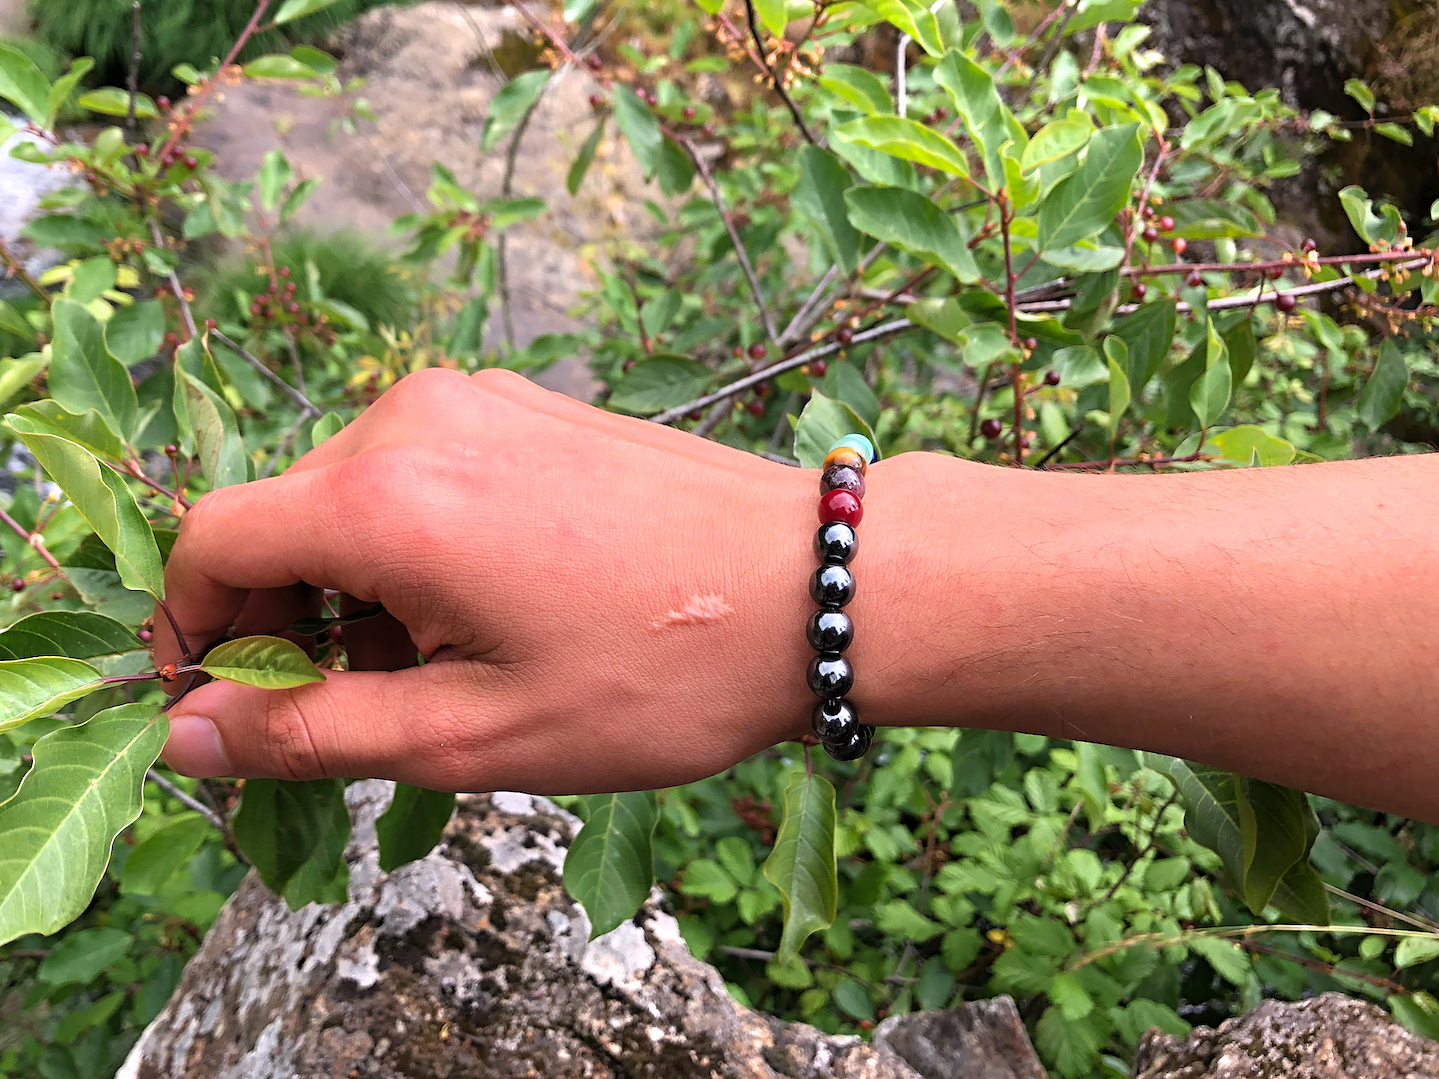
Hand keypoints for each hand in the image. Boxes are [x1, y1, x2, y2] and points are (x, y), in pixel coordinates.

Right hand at [156, 368, 906, 792]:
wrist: (816, 584)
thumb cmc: (660, 673)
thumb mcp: (476, 734)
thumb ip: (313, 732)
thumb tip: (187, 735)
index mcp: (386, 496)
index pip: (211, 544)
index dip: (193, 636)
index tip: (227, 711)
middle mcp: (416, 420)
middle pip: (280, 519)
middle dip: (284, 625)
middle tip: (356, 716)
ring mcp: (479, 403)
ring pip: (351, 502)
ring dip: (358, 595)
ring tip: (446, 675)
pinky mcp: (526, 409)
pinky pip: (422, 477)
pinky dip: (415, 552)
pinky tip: (490, 614)